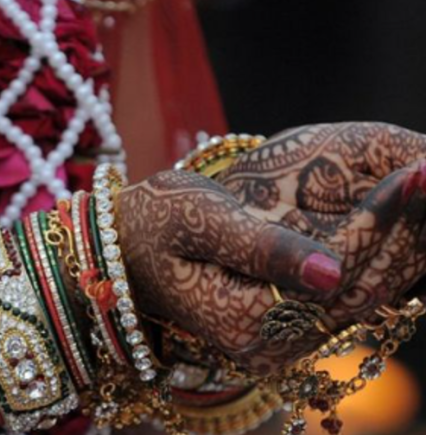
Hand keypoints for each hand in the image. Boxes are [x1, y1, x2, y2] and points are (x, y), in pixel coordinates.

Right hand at [117, 122, 425, 373]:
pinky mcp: (280, 327)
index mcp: (244, 321)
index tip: (417, 175)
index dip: (378, 223)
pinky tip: (402, 231)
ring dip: (401, 251)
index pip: (334, 275)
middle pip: (359, 293)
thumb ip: (261, 248)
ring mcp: (276, 341)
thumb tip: (331, 272)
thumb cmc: (152, 224)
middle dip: (405, 237)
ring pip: (360, 299)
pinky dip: (376, 263)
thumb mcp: (199, 221)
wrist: (123, 251)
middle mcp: (266, 345)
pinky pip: (344, 299)